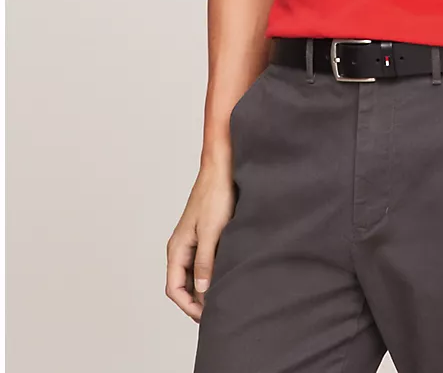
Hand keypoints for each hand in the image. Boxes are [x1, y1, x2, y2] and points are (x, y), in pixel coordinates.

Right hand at [166, 159, 235, 321]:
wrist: (221, 170)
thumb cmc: (214, 196)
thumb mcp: (211, 231)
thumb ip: (205, 261)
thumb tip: (203, 290)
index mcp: (177, 248)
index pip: (174, 288)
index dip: (188, 306)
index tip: (205, 316)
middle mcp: (181, 247)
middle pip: (182, 284)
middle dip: (195, 301)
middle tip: (215, 312)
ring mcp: (192, 241)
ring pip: (193, 274)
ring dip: (203, 288)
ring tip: (221, 298)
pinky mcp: (204, 235)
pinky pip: (202, 262)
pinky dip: (210, 273)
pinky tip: (224, 277)